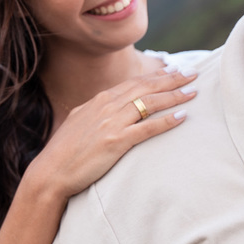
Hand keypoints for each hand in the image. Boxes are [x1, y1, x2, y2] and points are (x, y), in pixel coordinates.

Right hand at [30, 67, 196, 199]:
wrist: (50, 172)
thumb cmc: (64, 152)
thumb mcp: (80, 122)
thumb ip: (97, 111)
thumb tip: (110, 105)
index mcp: (99, 101)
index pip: (134, 83)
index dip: (156, 76)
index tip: (174, 71)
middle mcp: (107, 106)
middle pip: (146, 87)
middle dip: (172, 80)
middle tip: (192, 74)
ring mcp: (112, 123)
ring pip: (150, 103)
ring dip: (175, 96)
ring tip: (193, 92)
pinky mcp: (116, 141)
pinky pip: (147, 128)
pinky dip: (166, 120)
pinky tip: (182, 116)